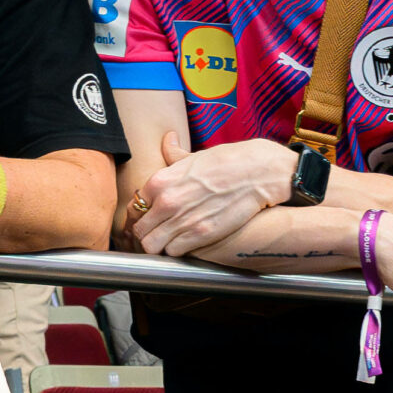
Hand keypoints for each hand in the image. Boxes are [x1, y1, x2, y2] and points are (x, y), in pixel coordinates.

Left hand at [128, 133, 286, 255]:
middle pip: (139, 231)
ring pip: (152, 246)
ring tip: (171, 241)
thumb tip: (167, 140)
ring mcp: (182, 219)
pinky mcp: (200, 234)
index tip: (151, 218)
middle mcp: (166, 201)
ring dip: (160, 245)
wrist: (257, 172)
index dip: (142, 216)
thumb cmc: (227, 162)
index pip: (134, 209)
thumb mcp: (195, 156)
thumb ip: (174, 155)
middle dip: (147, 234)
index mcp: (160, 181)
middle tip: (159, 234)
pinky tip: (187, 243)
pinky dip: (177, 250)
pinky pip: (174, 252)